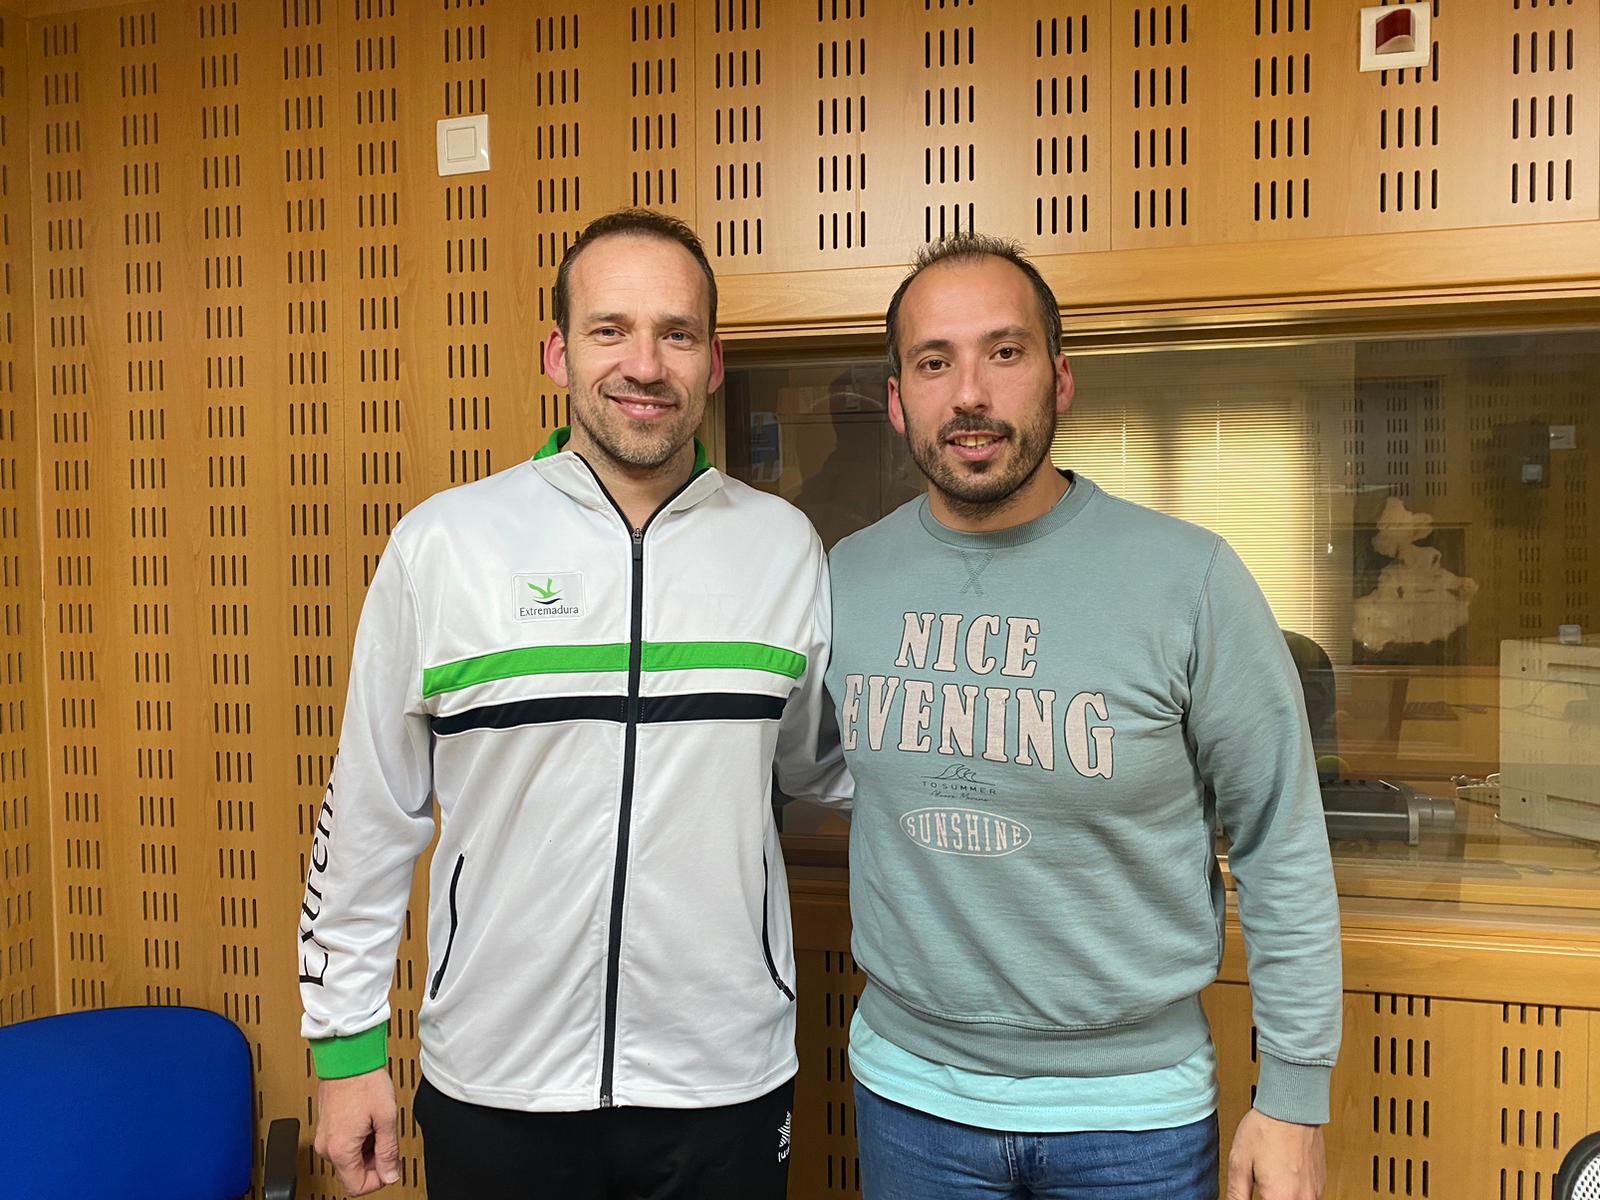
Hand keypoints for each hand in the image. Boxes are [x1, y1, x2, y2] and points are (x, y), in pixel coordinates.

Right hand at [314, 1069, 400, 1194]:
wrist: (347, 1057)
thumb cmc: (364, 1081)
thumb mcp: (386, 1117)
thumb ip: (388, 1150)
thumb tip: (390, 1173)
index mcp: (340, 1149)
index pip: (356, 1186)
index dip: (378, 1180)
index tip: (391, 1167)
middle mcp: (327, 1147)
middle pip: (353, 1173)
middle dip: (374, 1162)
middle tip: (388, 1140)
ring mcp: (324, 1137)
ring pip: (349, 1159)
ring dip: (367, 1149)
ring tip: (378, 1125)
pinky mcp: (326, 1128)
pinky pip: (343, 1145)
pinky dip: (359, 1139)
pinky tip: (368, 1121)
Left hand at [1226, 1108, 1324, 1199]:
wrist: (1292, 1106)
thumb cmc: (1266, 1129)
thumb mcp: (1240, 1163)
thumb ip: (1236, 1194)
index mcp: (1281, 1197)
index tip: (1250, 1194)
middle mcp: (1303, 1199)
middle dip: (1267, 1198)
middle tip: (1259, 1186)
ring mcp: (1315, 1192)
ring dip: (1280, 1196)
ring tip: (1269, 1179)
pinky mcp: (1320, 1183)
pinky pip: (1306, 1197)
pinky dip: (1292, 1193)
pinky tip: (1281, 1177)